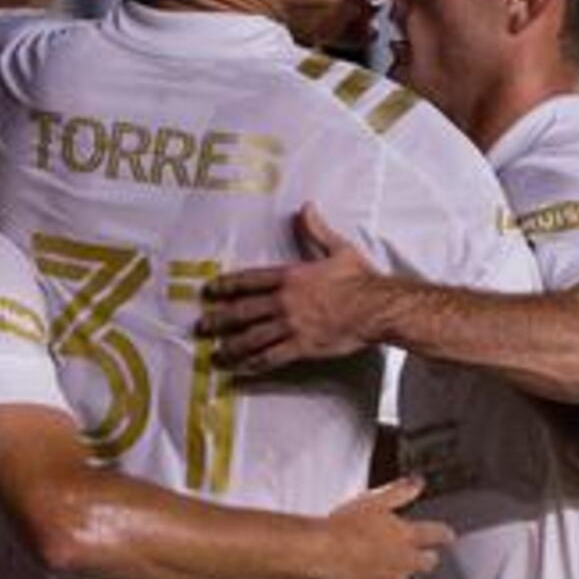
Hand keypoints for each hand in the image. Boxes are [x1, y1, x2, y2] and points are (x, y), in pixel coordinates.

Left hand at [199, 204, 384, 375]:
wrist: (376, 308)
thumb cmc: (360, 279)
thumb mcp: (338, 248)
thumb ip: (316, 230)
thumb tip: (306, 208)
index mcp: (290, 276)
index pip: (249, 280)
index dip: (227, 285)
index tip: (210, 290)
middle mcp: (284, 301)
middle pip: (242, 311)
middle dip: (218, 320)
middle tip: (202, 327)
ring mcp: (290, 325)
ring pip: (251, 338)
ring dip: (230, 347)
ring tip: (216, 354)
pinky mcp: (300, 346)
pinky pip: (270, 358)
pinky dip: (252, 365)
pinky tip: (240, 370)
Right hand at [311, 474, 446, 578]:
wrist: (322, 556)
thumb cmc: (343, 528)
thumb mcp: (373, 501)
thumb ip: (399, 492)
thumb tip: (417, 483)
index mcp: (408, 535)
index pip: (437, 534)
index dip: (442, 534)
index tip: (445, 535)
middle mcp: (406, 562)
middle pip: (428, 563)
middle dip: (424, 558)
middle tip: (414, 554)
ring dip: (399, 577)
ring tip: (381, 571)